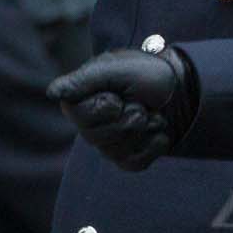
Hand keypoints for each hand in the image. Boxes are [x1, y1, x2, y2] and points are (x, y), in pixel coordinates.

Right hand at [48, 46, 197, 170]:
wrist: (179, 88)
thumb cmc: (145, 73)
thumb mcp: (117, 68)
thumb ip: (85, 79)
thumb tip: (53, 93)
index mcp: (78, 102)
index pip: (83, 117)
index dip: (108, 106)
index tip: (117, 93)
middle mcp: (87, 126)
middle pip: (102, 138)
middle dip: (131, 116)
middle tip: (139, 102)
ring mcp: (106, 144)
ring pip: (119, 151)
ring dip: (145, 128)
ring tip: (149, 112)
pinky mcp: (126, 158)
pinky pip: (135, 163)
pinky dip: (154, 144)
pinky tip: (157, 130)